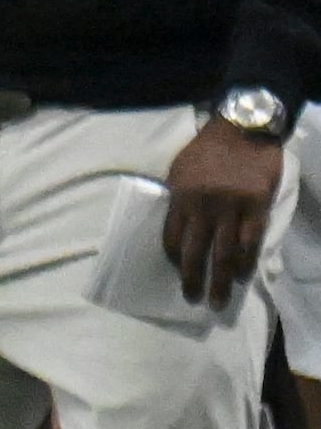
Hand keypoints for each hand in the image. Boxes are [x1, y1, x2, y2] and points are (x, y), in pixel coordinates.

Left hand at [163, 118, 284, 305]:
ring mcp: (231, 207)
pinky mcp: (256, 205)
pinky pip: (250, 241)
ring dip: (220, 279)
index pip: (171, 237)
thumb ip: (177, 198)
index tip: (176, 271)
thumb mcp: (179, 170)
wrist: (243, 127)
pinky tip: (242, 276)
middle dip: (192, 279)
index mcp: (180, 197)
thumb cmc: (207, 149)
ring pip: (223, 252)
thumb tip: (176, 225)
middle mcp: (203, 206)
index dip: (173, 258)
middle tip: (193, 299)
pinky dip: (246, 262)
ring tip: (218, 300)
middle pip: (194, 251)